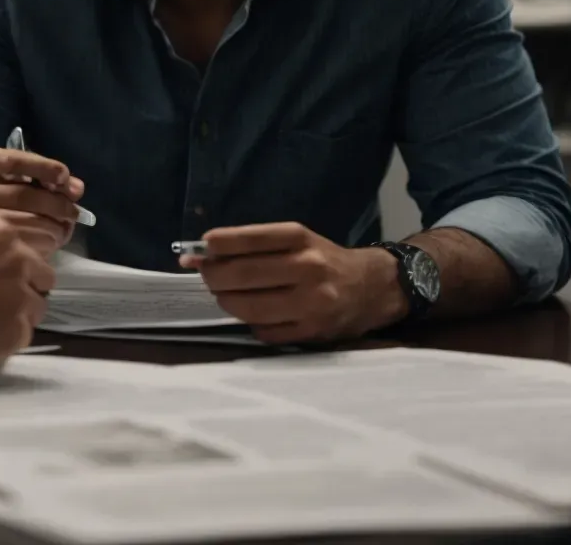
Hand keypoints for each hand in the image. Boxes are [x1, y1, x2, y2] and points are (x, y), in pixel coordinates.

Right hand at [0, 214, 53, 385]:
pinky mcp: (16, 332)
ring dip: (15, 318)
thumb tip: (1, 253)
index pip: (31, 255)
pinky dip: (4, 341)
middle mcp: (18, 260)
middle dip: (23, 292)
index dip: (15, 272)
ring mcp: (20, 298)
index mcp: (0, 233)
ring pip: (35, 311)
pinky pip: (23, 337)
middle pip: (42, 281)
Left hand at [179, 222, 406, 344]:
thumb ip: (251, 246)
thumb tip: (198, 254)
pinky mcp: (312, 332)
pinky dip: (250, 323)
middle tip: (206, 275)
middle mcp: (308, 268)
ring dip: (226, 301)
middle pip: (242, 274)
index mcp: (301, 238)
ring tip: (225, 295)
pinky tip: (254, 314)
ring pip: (248, 307)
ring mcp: (311, 303)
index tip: (199, 248)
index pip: (249, 239)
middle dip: (213, 276)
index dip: (217, 245)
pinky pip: (263, 331)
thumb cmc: (323, 260)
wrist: (372, 288)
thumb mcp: (296, 241)